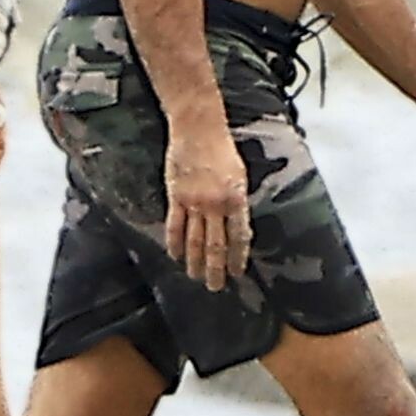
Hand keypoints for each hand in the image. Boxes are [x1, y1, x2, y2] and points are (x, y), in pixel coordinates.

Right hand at [163, 120, 250, 290]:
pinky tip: (176, 256)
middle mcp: (216, 205)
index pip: (239, 237)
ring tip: (196, 277)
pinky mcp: (176, 197)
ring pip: (195, 240)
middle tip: (215, 286)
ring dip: (196, 262)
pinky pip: (175, 226)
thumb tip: (237, 226)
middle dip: (216, 269)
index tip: (236, 272)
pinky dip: (175, 244)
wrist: (198, 128)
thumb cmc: (222, 148)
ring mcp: (194, 202)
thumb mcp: (240, 175)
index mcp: (236, 199)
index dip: (237, 258)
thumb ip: (238, 202)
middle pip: (216, 245)